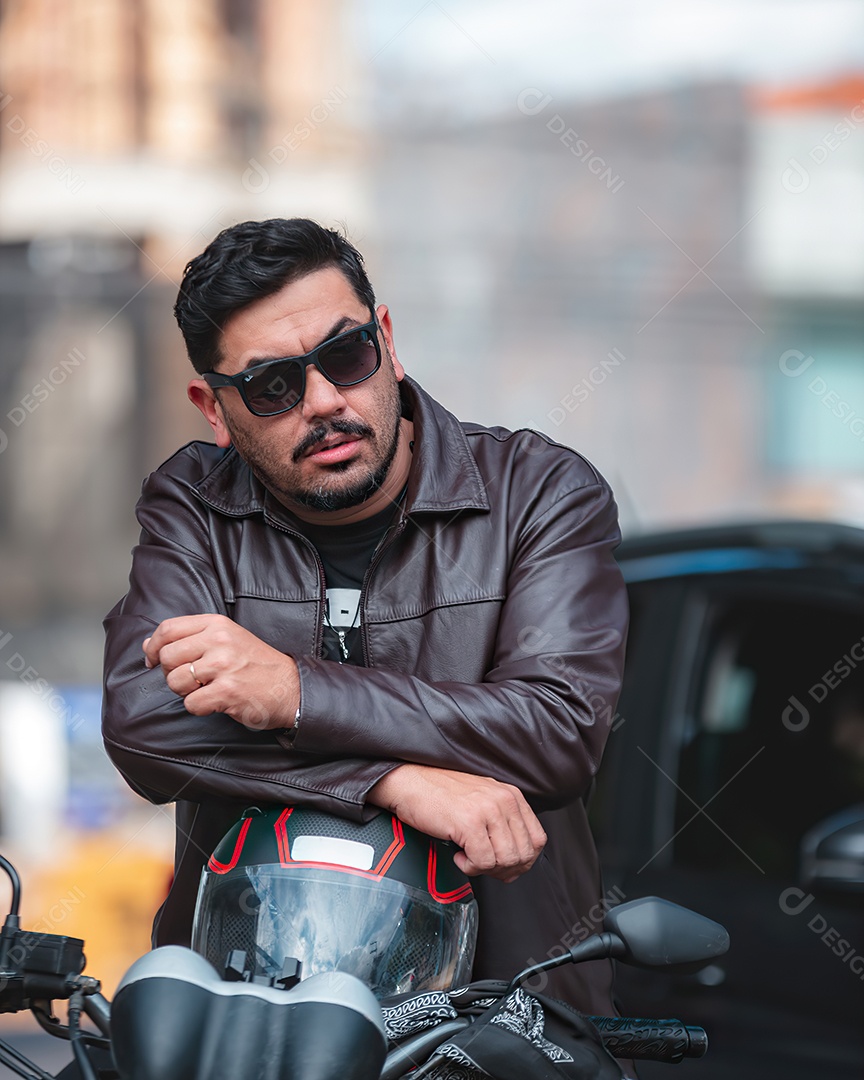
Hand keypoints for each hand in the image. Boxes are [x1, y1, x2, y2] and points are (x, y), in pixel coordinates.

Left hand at [143, 614, 299, 730]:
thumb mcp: (226, 639)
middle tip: (191, 679)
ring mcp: (223, 666)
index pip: (168, 629)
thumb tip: (148, 645)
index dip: (154, 647)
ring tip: (208, 689)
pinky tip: (216, 701)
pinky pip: (190, 703)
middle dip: (171, 673)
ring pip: (175, 682)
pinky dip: (199, 707)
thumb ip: (189, 638)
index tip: (153, 660)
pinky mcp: (227, 691)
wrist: (289, 686)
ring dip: (186, 692)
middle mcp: (220, 641)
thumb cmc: (255, 664)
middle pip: (167, 657)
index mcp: (217, 624)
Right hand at [368, 764, 545, 882]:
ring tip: (468, 857)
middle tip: (483, 866)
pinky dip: (470, 867)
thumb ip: (504, 825)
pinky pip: (483, 862)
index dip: (524, 861)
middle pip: (524, 854)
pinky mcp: (469, 823)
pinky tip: (458, 855)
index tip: (505, 866)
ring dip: (486, 869)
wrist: (411, 783)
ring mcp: (488, 811)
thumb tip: (516, 864)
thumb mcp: (483, 802)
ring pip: (505, 860)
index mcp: (511, 796)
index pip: (537, 839)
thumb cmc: (442, 794)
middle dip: (505, 870)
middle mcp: (504, 801)